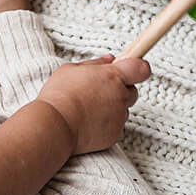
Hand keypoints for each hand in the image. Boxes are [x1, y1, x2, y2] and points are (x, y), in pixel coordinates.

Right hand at [36, 54, 150, 155]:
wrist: (54, 125)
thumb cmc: (59, 95)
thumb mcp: (70, 69)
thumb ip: (94, 63)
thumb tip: (109, 59)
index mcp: (112, 76)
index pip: (141, 68)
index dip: (138, 68)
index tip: (131, 68)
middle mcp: (120, 96)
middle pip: (132, 91)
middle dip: (120, 91)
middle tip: (99, 92)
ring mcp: (119, 117)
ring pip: (122, 110)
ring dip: (111, 109)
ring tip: (88, 110)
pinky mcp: (115, 135)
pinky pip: (116, 127)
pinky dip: (106, 125)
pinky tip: (88, 122)